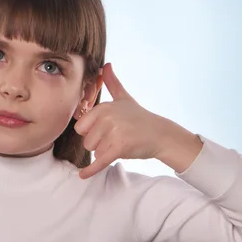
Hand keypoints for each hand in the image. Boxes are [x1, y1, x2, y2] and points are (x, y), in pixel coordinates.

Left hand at [74, 62, 168, 178]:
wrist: (161, 134)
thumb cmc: (140, 117)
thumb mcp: (124, 98)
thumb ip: (113, 82)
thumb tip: (105, 65)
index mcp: (103, 107)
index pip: (81, 127)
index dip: (92, 132)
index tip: (107, 130)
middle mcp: (107, 117)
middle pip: (86, 141)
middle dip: (98, 144)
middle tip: (116, 138)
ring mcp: (113, 132)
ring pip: (94, 152)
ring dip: (105, 153)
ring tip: (121, 144)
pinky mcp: (119, 147)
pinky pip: (99, 161)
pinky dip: (91, 170)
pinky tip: (82, 176)